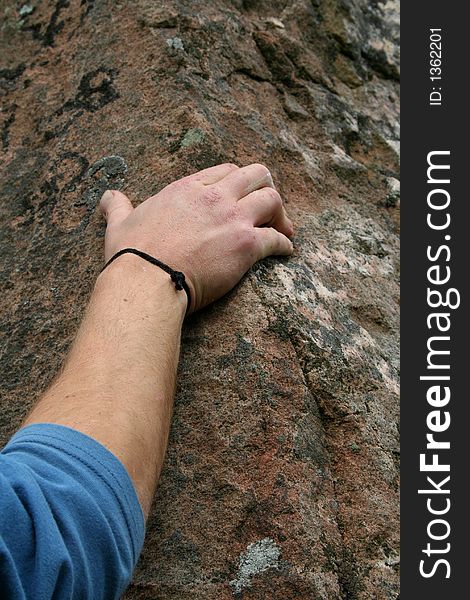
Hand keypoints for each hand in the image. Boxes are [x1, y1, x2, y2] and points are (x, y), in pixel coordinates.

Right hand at [99, 163, 293, 312]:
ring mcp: (231, 218)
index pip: (226, 171)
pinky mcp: (245, 245)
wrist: (146, 281)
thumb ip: (118, 206)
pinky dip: (285, 245)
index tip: (242, 197)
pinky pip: (277, 239)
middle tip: (270, 209)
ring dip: (281, 215)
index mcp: (188, 188)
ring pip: (272, 200)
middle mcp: (214, 196)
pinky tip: (287, 252)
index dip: (239, 182)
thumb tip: (107, 196)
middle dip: (268, 188)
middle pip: (256, 175)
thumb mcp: (119, 223)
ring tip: (284, 231)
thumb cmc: (132, 255)